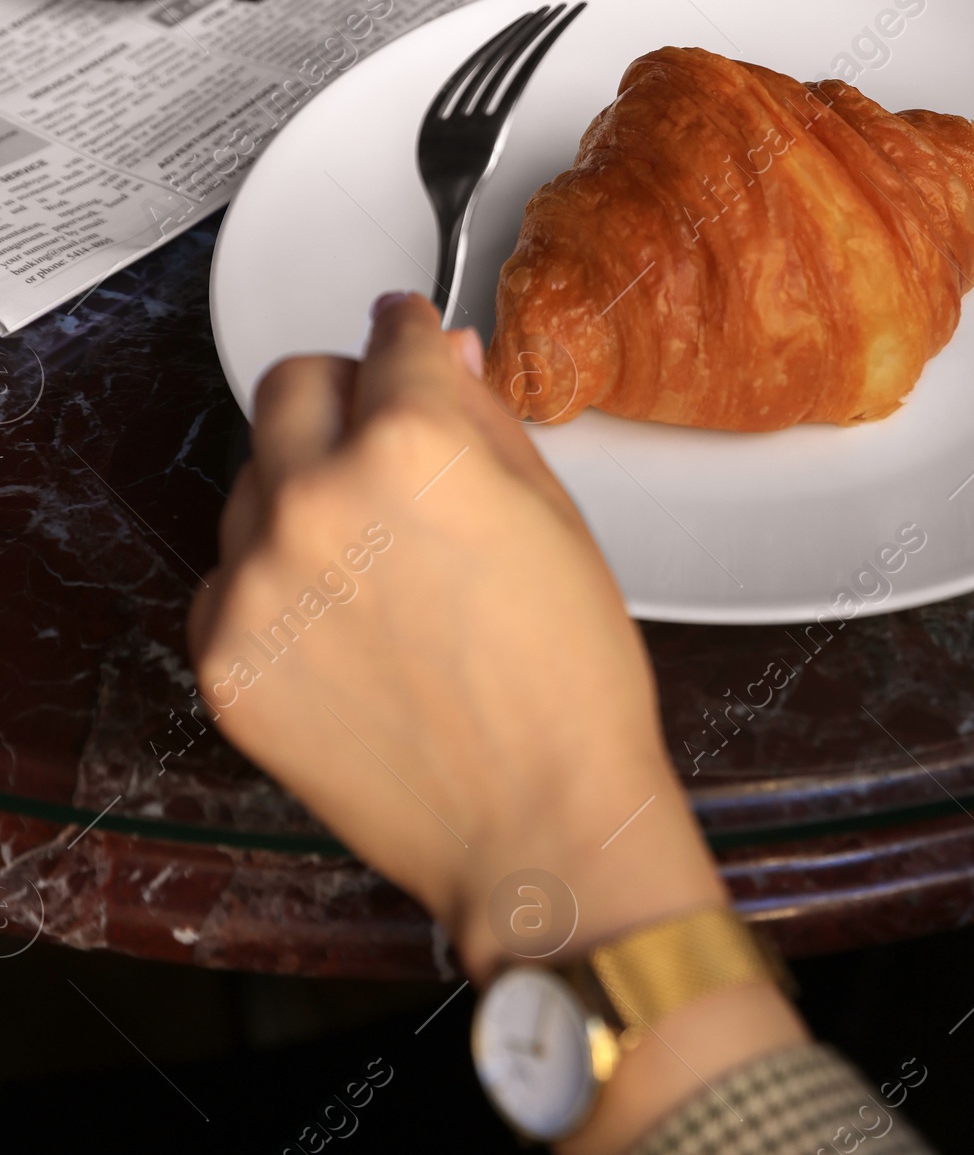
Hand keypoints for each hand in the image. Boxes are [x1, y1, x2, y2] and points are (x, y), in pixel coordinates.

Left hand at [188, 296, 804, 1154]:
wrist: (538, 823)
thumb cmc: (569, 684)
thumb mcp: (553, 517)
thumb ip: (483, 420)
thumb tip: (447, 359)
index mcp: (413, 448)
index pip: (390, 340)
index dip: (409, 332)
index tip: (405, 334)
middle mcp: (317, 499)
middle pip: (292, 386)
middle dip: (340, 393)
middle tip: (382, 435)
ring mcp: (256, 581)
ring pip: (252, 481)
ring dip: (302, 491)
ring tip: (376, 561)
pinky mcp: (223, 657)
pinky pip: (226, 580)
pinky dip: (273, 584)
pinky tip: (343, 625)